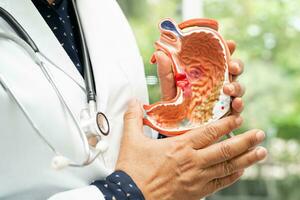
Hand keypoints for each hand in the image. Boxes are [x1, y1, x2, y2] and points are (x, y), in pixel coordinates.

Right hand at [116, 99, 266, 199]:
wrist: (131, 198)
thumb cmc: (133, 170)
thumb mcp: (131, 141)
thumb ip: (133, 119)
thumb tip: (132, 102)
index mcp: (179, 147)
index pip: (209, 132)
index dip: (226, 124)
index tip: (238, 118)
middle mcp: (192, 162)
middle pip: (225, 149)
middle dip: (245, 141)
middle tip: (260, 134)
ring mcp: (196, 178)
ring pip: (227, 167)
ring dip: (246, 159)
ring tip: (261, 152)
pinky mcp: (196, 192)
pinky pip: (220, 184)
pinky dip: (232, 177)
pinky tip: (241, 171)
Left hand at [153, 40, 243, 114]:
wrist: (175, 125)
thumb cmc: (175, 102)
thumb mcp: (169, 86)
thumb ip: (165, 71)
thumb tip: (159, 53)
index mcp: (208, 72)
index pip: (221, 57)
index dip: (228, 49)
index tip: (231, 44)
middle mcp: (219, 83)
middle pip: (235, 70)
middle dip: (237, 66)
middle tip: (232, 67)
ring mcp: (225, 98)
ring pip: (239, 88)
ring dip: (237, 87)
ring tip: (228, 89)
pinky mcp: (227, 114)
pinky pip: (238, 109)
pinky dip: (240, 106)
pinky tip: (236, 104)